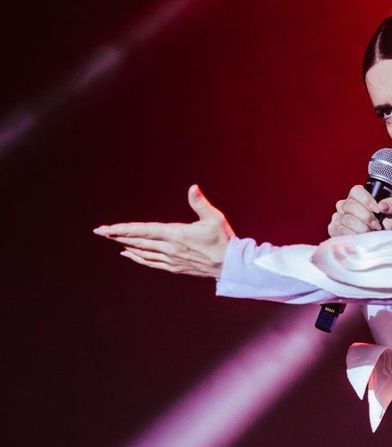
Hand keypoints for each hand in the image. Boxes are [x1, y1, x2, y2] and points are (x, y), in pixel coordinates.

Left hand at [93, 184, 234, 277]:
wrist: (230, 265)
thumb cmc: (223, 239)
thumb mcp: (214, 218)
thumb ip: (200, 203)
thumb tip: (193, 187)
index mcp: (176, 234)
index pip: (144, 231)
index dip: (124, 229)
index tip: (107, 228)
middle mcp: (170, 248)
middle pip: (138, 241)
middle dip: (117, 236)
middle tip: (100, 232)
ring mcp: (171, 259)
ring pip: (142, 252)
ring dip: (125, 245)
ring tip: (111, 239)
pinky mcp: (174, 267)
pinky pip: (150, 262)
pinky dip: (137, 258)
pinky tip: (128, 254)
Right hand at [328, 185, 391, 236]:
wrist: (378, 243)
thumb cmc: (384, 226)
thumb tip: (383, 205)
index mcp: (357, 197)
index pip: (356, 191)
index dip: (367, 200)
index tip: (377, 210)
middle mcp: (345, 205)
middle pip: (351, 205)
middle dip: (366, 217)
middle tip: (376, 225)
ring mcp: (337, 217)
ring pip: (347, 219)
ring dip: (362, 227)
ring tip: (371, 232)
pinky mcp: (333, 229)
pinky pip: (341, 230)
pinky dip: (353, 234)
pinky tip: (360, 237)